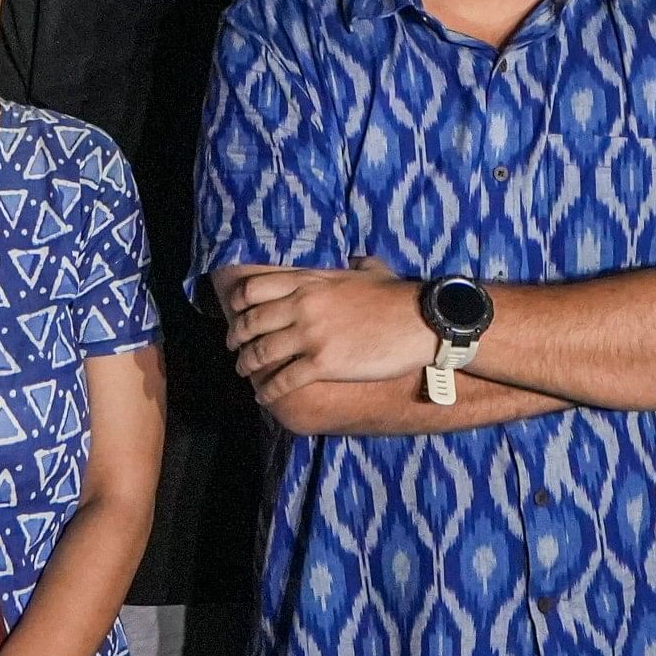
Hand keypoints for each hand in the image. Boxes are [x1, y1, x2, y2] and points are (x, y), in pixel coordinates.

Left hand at [221, 258, 433, 403]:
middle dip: (237, 339)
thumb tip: (356, 259)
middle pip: (251, 323)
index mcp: (310, 282)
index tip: (235, 314)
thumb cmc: (397, 296)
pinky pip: (283, 380)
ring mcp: (311, 335)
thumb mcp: (370, 271)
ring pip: (261, 353)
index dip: (238, 304)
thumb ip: (354, 265)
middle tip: (234, 348)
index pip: (255, 288)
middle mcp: (303, 305)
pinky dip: (268, 390)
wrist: (420, 321)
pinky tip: (264, 396)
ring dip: (247, 366)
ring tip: (245, 373)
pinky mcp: (323, 363)